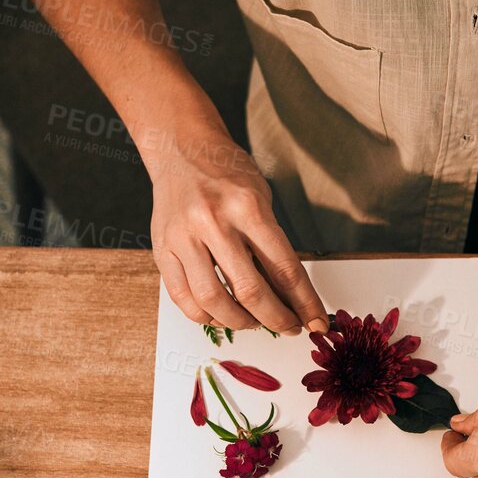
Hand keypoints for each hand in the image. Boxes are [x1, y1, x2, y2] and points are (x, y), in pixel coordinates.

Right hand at [146, 130, 326, 334]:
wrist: (181, 150)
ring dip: (241, 322)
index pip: (284, 268)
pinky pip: (183, 297)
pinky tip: (222, 314)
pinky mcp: (161, 249)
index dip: (303, 302)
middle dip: (276, 319)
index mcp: (247, 207)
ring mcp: (183, 237)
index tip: (316, 321)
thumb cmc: (227, 174)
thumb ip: (272, 245)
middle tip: (288, 327)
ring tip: (255, 322)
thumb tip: (291, 296)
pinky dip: (205, 315)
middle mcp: (213, 222)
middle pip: (250, 291)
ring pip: (213, 301)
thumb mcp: (261, 198)